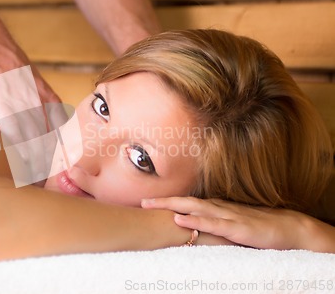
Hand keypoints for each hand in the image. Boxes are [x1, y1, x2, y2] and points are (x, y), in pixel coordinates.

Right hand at [0, 41, 67, 186]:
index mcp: (49, 99)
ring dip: (38, 162)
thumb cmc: (4, 65)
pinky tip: (24, 166)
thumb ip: (34, 101)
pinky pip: (19, 139)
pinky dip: (22, 154)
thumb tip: (35, 116)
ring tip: (37, 179)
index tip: (61, 165)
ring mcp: (25, 109)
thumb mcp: (29, 82)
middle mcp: (41, 105)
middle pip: (52, 139)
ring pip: (37, 143)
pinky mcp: (6, 112)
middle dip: (52, 161)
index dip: (62, 149)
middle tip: (50, 178)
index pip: (62, 130)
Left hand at [142, 197, 307, 249]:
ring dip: (172, 206)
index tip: (148, 202)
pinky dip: (195, 220)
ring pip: (195, 208)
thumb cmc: (257, 226)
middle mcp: (218, 208)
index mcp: (216, 207)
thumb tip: (196, 226)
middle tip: (142, 201)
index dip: (167, 202)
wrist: (287, 227)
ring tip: (153, 206)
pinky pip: (212, 223)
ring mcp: (227, 216)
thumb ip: (214, 223)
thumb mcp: (231, 224)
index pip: (187, 203)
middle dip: (163, 202)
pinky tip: (181, 219)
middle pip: (185, 202)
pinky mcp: (236, 227)